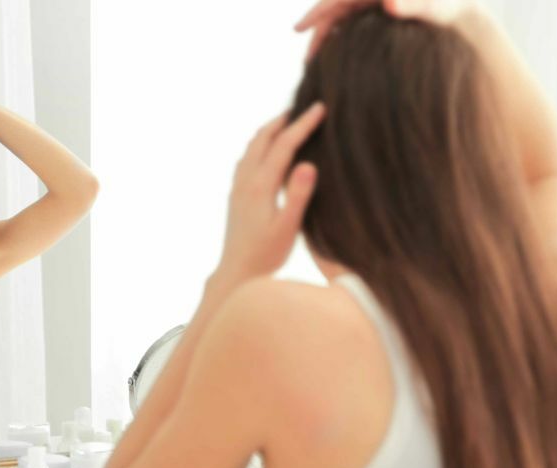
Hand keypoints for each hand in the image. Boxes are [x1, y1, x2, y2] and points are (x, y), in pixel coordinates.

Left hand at [215, 103, 326, 283]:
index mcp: (261, 186)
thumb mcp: (288, 227)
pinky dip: (260, 144)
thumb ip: (298, 195)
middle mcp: (245, 181)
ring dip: (270, 130)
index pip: (284, 145)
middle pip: (263, 138)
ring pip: (252, 146)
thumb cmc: (266, 254)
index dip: (303, 124)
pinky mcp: (236, 194)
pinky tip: (267, 151)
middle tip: (304, 106)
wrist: (236, 272)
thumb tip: (308, 164)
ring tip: (287, 121)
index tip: (320, 107)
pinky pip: (247, 158)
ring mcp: (238, 186)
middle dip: (283, 119)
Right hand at [295, 0, 473, 58]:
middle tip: (306, 63)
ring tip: (317, 65)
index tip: (297, 29)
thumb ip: (411, 3)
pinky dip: (341, 38)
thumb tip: (389, 2)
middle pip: (333, 10)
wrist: (460, 5)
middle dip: (318, 34)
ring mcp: (373, 3)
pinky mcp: (378, 13)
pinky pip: (351, 24)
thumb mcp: (431, 5)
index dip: (315, 14)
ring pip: (341, 19)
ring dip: (328, 38)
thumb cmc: (449, 2)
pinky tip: (337, 57)